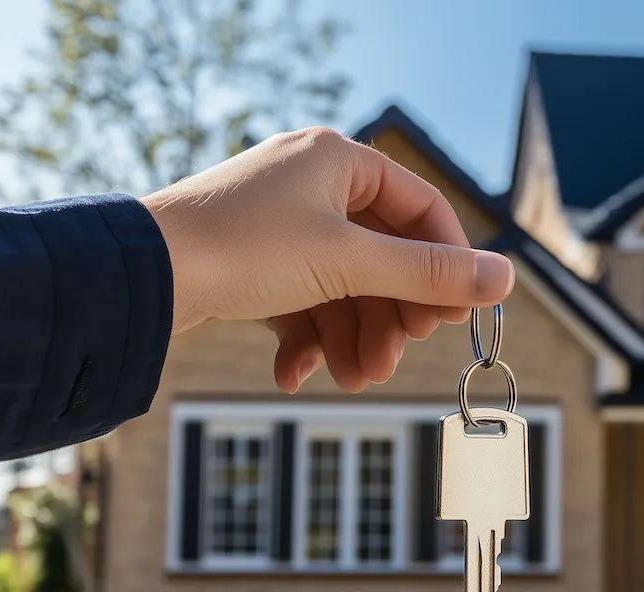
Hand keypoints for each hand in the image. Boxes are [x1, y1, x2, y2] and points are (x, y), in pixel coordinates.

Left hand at [141, 127, 514, 393]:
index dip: (446, 263)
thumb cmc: (244, 249)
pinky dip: (307, 341)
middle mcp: (311, 185)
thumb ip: (431, 273)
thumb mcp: (352, 263)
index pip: (421, 208)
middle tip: (396, 358)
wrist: (140, 278)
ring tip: (352, 379)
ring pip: (343, 288)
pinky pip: (301, 303)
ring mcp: (279, 225)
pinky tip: (296, 374)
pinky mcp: (252, 263)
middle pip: (382, 257)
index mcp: (339, 161)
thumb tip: (504, 278)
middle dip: (390, 317)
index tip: (454, 314)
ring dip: (353, 339)